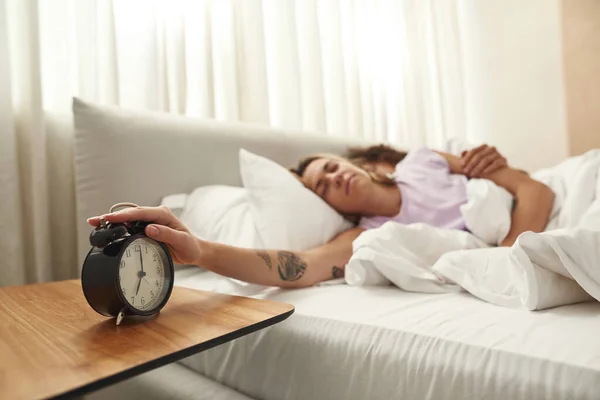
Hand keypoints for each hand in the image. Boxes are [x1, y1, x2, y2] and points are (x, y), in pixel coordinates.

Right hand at [87, 205, 201, 265]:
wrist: (193, 251)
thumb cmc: (189, 245)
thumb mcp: (181, 241)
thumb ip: (167, 234)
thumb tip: (150, 228)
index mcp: (164, 214)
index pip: (141, 213)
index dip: (124, 215)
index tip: (110, 218)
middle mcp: (156, 215)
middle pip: (131, 214)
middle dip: (113, 216)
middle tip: (95, 220)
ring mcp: (150, 221)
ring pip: (129, 219)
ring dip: (113, 221)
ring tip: (95, 223)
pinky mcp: (147, 229)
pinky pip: (131, 226)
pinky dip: (119, 227)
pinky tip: (107, 230)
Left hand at [461, 145, 506, 177]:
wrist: (501, 174)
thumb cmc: (486, 167)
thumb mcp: (477, 162)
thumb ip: (470, 156)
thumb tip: (462, 152)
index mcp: (484, 147)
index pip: (473, 151)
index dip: (467, 158)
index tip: (461, 165)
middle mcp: (491, 148)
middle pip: (479, 155)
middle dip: (471, 164)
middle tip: (466, 172)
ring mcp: (498, 154)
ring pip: (486, 160)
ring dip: (478, 168)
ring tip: (472, 174)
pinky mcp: (503, 159)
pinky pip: (495, 163)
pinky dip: (488, 168)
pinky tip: (483, 174)